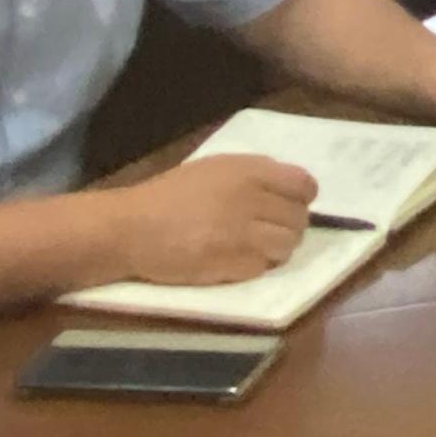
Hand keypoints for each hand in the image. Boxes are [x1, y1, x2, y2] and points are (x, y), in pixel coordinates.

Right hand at [118, 153, 316, 283]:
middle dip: (288, 227)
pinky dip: (254, 267)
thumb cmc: (169, 196)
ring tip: (251, 248)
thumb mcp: (214, 169)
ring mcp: (244, 233)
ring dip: (275, 250)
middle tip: (266, 231)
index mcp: (249, 170)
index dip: (301, 199)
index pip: (304, 185)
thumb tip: (289, 188)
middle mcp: (252, 198)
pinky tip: (233, 260)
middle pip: (299, 219)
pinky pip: (263, 267)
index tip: (288, 207)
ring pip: (287, 245)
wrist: (130, 228)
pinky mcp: (233, 263)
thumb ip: (253, 174)